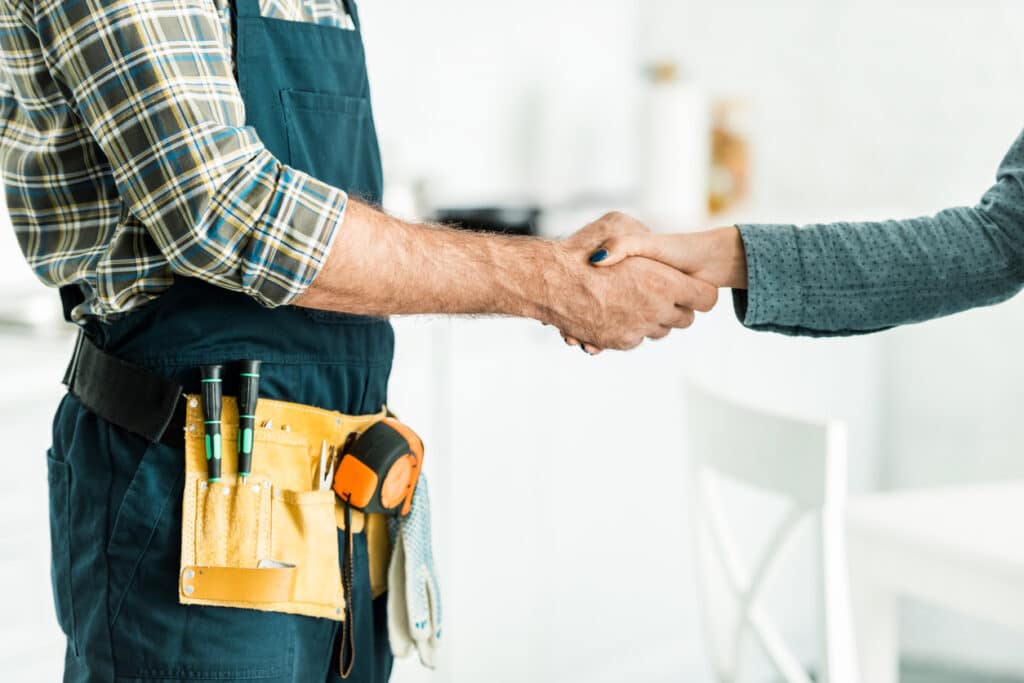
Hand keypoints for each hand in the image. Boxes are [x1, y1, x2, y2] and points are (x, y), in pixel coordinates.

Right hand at [544, 212, 718, 351]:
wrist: (550, 281)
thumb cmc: (582, 249)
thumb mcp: (618, 224)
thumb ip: (642, 235)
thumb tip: (650, 242)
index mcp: (665, 283)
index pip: (706, 298)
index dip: (699, 292)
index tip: (689, 286)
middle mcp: (656, 310)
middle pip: (685, 319)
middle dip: (676, 307)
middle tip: (660, 292)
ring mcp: (637, 329)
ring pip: (659, 331)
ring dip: (652, 318)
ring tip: (634, 300)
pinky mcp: (618, 342)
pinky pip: (635, 339)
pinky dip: (629, 328)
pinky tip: (614, 311)